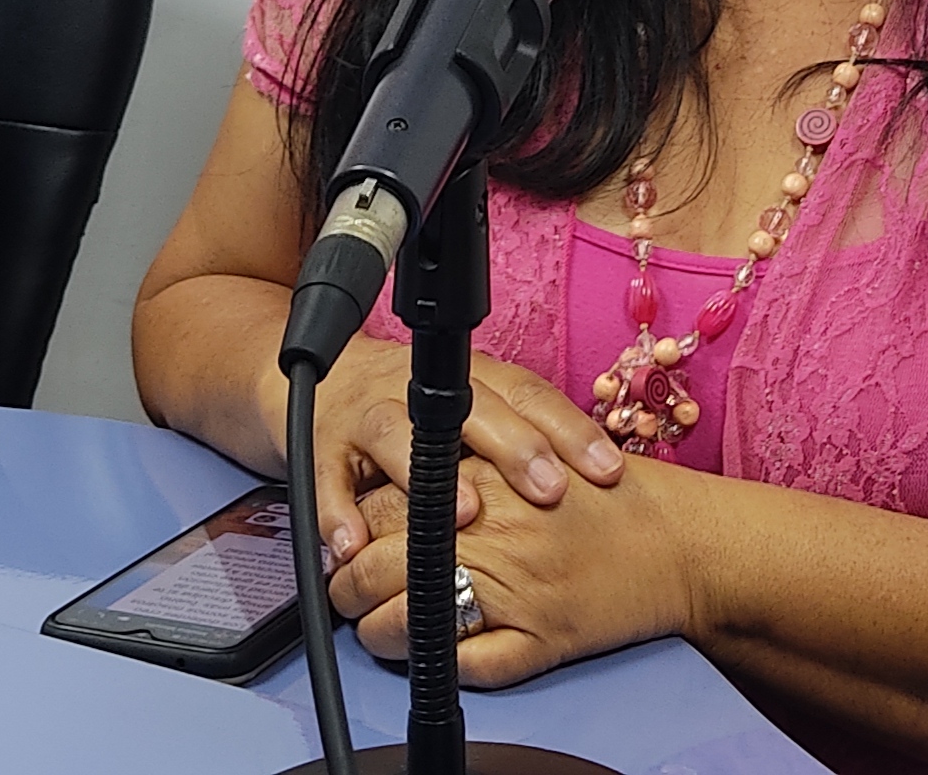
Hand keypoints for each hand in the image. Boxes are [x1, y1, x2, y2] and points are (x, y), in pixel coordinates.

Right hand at [304, 335, 622, 567]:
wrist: (326, 384)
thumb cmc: (421, 415)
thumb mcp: (476, 416)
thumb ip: (524, 442)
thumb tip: (601, 485)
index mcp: (470, 380)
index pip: (529, 396)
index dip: (570, 431)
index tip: (607, 472)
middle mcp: (421, 389)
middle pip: (473, 409)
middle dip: (516, 448)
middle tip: (551, 490)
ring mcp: (368, 415)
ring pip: (398, 433)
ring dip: (430, 475)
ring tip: (463, 515)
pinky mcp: (320, 448)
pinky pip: (326, 481)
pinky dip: (338, 514)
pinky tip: (355, 547)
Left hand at [327, 454, 703, 686]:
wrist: (684, 543)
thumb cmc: (620, 500)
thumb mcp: (542, 454)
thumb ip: (479, 463)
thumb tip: (413, 482)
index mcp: (488, 482)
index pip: (386, 504)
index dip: (354, 528)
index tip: (352, 540)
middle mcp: (490, 534)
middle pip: (377, 563)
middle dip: (349, 582)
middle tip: (348, 587)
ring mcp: (508, 591)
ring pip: (401, 620)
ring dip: (374, 626)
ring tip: (375, 622)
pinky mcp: (532, 642)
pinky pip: (452, 662)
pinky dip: (426, 661)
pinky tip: (421, 651)